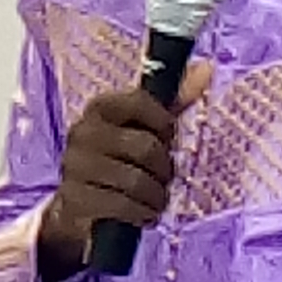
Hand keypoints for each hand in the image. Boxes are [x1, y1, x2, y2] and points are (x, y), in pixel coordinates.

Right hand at [39, 62, 210, 280]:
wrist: (80, 205)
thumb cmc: (121, 158)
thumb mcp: (146, 126)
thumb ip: (175, 99)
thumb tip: (206, 68)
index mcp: (100, 108)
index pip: (140, 102)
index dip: (164, 124)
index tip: (167, 138)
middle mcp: (82, 132)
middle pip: (145, 148)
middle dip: (164, 168)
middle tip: (164, 177)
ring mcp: (74, 166)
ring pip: (136, 181)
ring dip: (156, 195)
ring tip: (156, 199)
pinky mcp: (74, 199)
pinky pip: (121, 206)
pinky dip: (141, 213)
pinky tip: (144, 214)